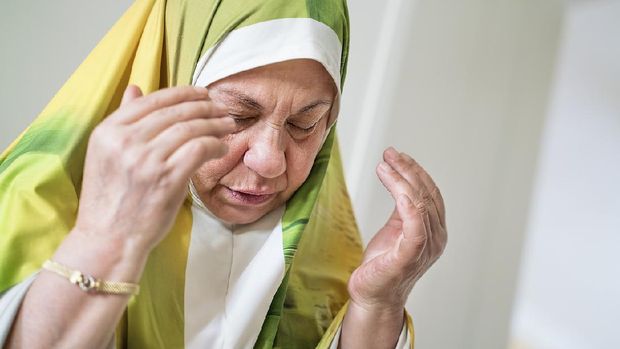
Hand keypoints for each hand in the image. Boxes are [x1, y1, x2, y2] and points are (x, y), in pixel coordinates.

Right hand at [74, 85, 234, 253]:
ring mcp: (146, 159)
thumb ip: (122, 121)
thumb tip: (135, 88)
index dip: (183, 93)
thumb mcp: (105, 154)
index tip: (201, 93)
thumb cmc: (110, 201)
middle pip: (175, 112)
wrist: (108, 240)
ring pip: (191, 127)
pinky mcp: (167, 178)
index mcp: (108, 131)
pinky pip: (199, 148)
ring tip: (227, 125)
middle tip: (221, 108)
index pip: (152, 100)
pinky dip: (215, 144)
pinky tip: (222, 147)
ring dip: (215, 124)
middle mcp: (125, 141)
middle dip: (204, 106)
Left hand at [348, 147, 446, 310]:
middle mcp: (436, 238)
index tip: (397, 156)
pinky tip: (392, 183)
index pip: (430, 194)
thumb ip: (403, 209)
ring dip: (401, 179)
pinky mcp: (410, 255)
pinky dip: (405, 199)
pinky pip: (414, 223)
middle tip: (389, 154)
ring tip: (384, 164)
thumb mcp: (395, 230)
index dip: (415, 171)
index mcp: (434, 231)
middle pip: (426, 194)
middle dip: (407, 170)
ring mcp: (425, 248)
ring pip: (419, 203)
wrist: (372, 295)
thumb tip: (400, 179)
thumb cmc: (382, 265)